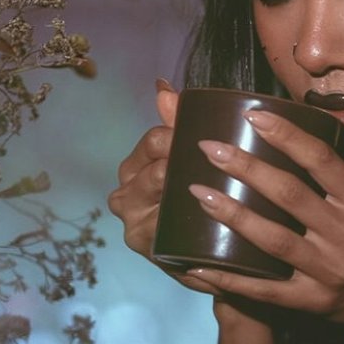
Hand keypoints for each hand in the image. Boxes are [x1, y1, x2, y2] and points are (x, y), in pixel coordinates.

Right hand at [108, 83, 214, 292]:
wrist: (205, 256)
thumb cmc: (192, 199)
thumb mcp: (183, 159)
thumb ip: (175, 123)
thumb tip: (163, 86)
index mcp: (133, 169)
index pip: (152, 142)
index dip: (177, 136)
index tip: (206, 136)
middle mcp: (126, 197)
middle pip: (155, 171)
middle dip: (183, 165)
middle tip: (217, 160)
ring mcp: (137, 227)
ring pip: (162, 201)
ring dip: (186, 193)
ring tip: (215, 188)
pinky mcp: (153, 253)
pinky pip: (170, 235)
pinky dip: (189, 228)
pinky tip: (209, 220)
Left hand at [183, 109, 343, 327]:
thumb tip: (333, 117)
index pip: (322, 160)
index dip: (286, 135)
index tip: (252, 115)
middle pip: (289, 195)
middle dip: (246, 168)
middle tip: (209, 148)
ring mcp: (329, 271)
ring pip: (273, 240)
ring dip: (233, 215)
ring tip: (200, 193)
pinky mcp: (311, 301)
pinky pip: (264, 290)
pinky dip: (229, 278)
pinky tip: (197, 264)